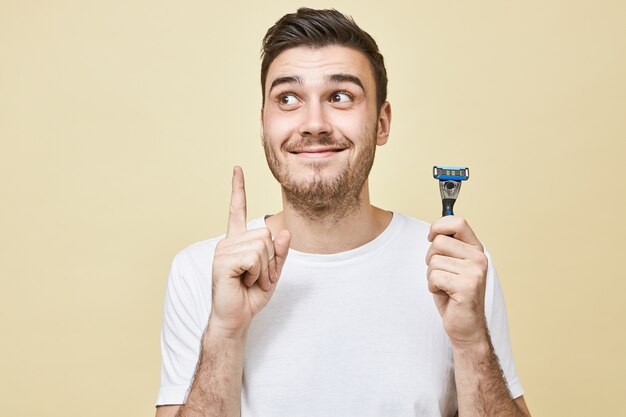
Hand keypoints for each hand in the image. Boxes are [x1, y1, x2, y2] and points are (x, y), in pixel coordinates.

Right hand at [209, 166, 290, 336]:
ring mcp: (223, 250)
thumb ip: (279, 253)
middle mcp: (228, 241)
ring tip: (250, 280)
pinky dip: (257, 273)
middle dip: (270, 260)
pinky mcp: (222, 261)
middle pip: (265, 234)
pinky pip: (254, 257)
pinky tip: (244, 282)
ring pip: (262, 245)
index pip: (237, 209)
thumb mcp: (272, 272)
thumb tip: (286, 232)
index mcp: (237, 241)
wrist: (236, 318)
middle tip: (257, 277)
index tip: (237, 168)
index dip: (238, 189)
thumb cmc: (251, 296)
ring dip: (264, 268)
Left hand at [425, 216, 488, 346]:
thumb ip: (448, 247)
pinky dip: (432, 287)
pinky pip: (434, 277)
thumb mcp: (452, 265)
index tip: (431, 238)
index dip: (438, 226)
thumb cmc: (454, 295)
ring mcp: (475, 272)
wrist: (466, 326)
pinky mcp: (467, 286)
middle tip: (442, 275)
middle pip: (438, 242)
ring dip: (432, 276)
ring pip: (433, 261)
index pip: (458, 222)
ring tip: (445, 287)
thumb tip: (435, 229)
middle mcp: (479, 258)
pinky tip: (445, 295)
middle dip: (431, 259)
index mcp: (476, 249)